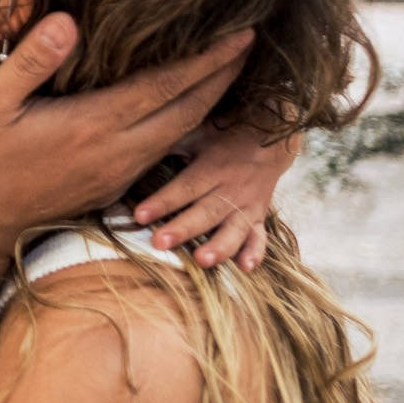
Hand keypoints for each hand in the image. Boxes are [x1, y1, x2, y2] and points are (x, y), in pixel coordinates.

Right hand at [0, 15, 253, 260]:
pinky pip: (160, 151)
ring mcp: (115, 174)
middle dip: (222, 78)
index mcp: (93, 125)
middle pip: (188, 112)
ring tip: (225, 72)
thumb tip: (68, 20)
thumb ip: (31, 60)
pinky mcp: (107, 186)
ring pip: (178, 135)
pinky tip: (179, 111)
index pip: (166, 86)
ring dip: (207, 102)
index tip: (243, 33)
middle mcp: (116, 152)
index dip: (208, 59)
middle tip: (250, 44)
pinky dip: (182, 124)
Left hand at [132, 112, 299, 270]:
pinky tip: (245, 267)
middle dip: (183, 229)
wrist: (269, 140)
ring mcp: (247, 205)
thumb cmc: (221, 139)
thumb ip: (171, 145)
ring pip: (234, 229)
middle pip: (205, 212)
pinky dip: (255, 253)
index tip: (138, 215)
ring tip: (202, 261)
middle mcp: (230, 189)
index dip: (162, 202)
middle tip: (160, 243)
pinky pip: (260, 237)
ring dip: (219, 247)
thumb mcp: (196, 135)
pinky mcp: (259, 217)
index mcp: (211, 168)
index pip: (183, 187)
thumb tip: (134, 150)